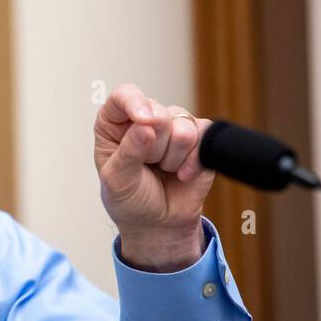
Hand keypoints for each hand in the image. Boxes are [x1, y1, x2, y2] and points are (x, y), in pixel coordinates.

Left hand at [93, 83, 213, 271]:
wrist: (159, 224)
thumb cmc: (130, 200)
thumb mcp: (118, 181)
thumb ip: (129, 152)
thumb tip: (145, 126)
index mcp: (115, 123)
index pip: (124, 96)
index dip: (136, 103)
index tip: (144, 121)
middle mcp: (144, 118)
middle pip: (158, 113)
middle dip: (154, 148)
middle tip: (147, 166)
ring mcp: (173, 127)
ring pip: (183, 127)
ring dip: (173, 158)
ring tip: (163, 170)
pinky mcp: (200, 138)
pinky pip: (205, 136)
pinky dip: (194, 161)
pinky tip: (182, 175)